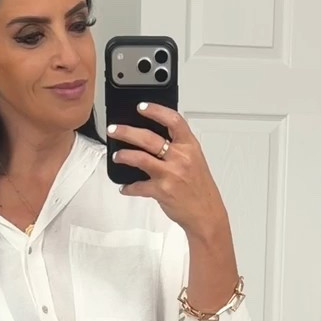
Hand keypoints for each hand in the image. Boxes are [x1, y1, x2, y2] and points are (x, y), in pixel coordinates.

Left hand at [108, 103, 227, 240]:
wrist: (206, 214)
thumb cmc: (200, 188)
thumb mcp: (195, 160)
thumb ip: (179, 147)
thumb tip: (156, 138)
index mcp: (190, 146)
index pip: (173, 120)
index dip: (155, 110)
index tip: (141, 107)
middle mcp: (180, 157)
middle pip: (148, 138)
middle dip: (126, 131)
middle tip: (114, 130)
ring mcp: (170, 174)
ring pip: (140, 158)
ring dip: (124, 155)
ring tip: (117, 155)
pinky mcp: (161, 191)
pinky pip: (139, 186)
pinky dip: (129, 187)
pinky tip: (125, 188)